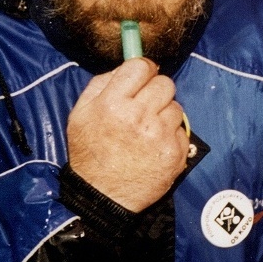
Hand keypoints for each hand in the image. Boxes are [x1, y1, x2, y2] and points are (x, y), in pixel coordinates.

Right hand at [66, 58, 188, 212]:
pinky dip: (171, 136)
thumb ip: (101, 84)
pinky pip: (182, 130)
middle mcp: (138, 117)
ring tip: (148, 130)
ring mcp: (160, 135)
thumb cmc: (90, 153)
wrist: (102, 196)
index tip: (143, 76)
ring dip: (165, 114)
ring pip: (176, 106)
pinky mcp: (175, 152)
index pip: (141, 67)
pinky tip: (155, 146)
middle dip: (156, 91)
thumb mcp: (80, 114)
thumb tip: (127, 65)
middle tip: (146, 105)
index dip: (144, 69)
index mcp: (113, 103)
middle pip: (165, 83)